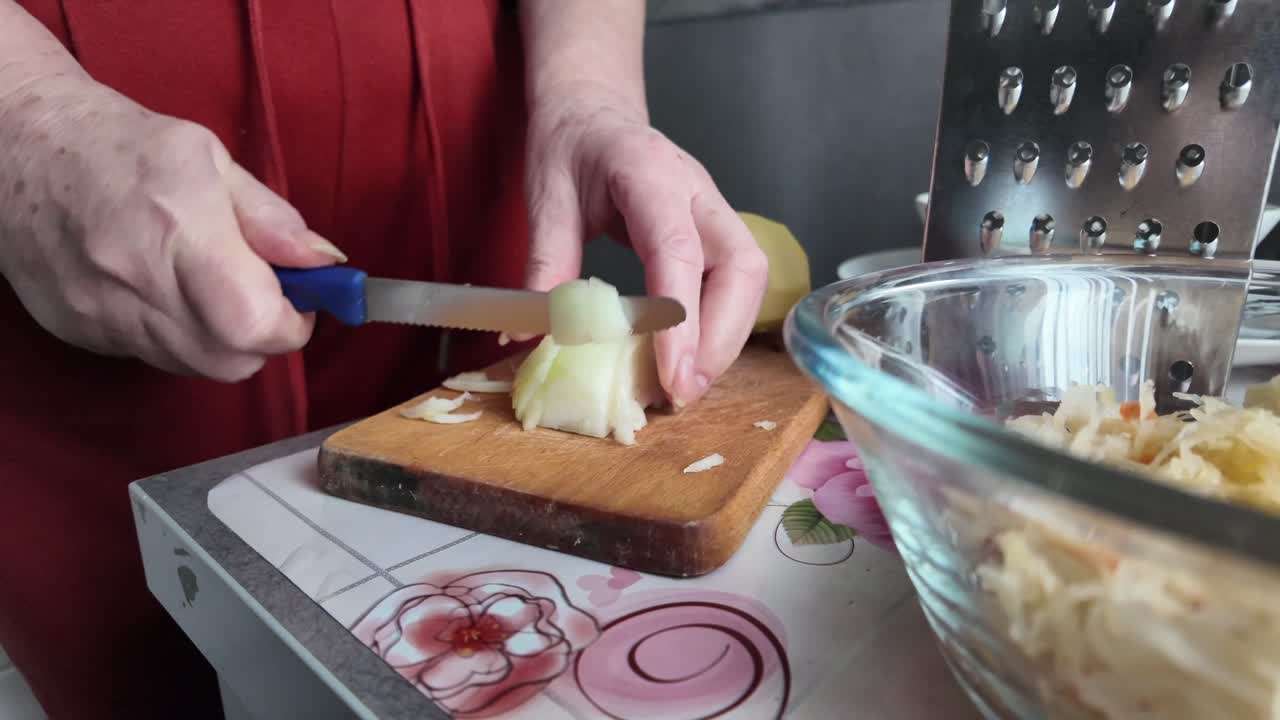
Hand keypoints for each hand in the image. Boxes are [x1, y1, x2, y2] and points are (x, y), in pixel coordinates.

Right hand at [0, 75, 344, 381]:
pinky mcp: (78, 331)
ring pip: (194, 367)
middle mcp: (136, 281)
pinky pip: (152, 357)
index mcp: (179, 228)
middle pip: (231, 360)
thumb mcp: (210, 159)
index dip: (291, 323)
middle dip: (261, 338)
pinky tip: (162, 291)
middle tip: (259, 294)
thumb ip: (271, 218)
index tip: (300, 300)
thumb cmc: (118, 145)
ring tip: (207, 286)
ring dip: (220, 340)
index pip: (253, 321)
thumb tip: (325, 263)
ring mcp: (101, 314)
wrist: (13, 148)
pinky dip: (176, 337)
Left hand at [522, 92, 768, 408]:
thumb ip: (544, 263)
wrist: (594, 111)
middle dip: (720, 340)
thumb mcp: (545, 197)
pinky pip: (737, 287)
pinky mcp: (717, 235)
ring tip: (685, 389)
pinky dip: (719, 331)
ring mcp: (715, 212)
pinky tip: (689, 362)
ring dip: (726, 342)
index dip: (680, 318)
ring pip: (750, 282)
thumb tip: (526, 337)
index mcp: (649, 174)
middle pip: (741, 269)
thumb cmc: (571, 147)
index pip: (678, 250)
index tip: (672, 374)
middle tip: (682, 393)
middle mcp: (697, 193)